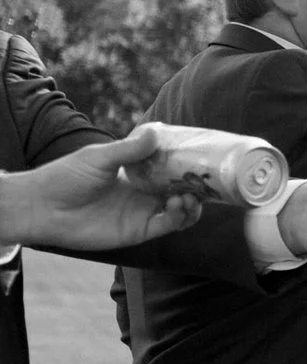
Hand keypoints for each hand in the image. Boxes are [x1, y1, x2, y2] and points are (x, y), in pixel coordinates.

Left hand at [0, 125, 203, 250]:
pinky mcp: (140, 230)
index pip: (169, 168)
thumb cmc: (66, 177)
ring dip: (192, 203)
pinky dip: (180, 216)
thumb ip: (129, 149)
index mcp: (135, 172)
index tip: (200, 156)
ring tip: (190, 195)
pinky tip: (177, 205)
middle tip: (205, 179)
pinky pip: (169, 225)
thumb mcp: (99, 157)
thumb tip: (156, 132)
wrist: (44, 207)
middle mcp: (143, 192)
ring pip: (181, 210)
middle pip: (181, 189)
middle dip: (197, 185)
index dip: (186, 164)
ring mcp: (143, 212)